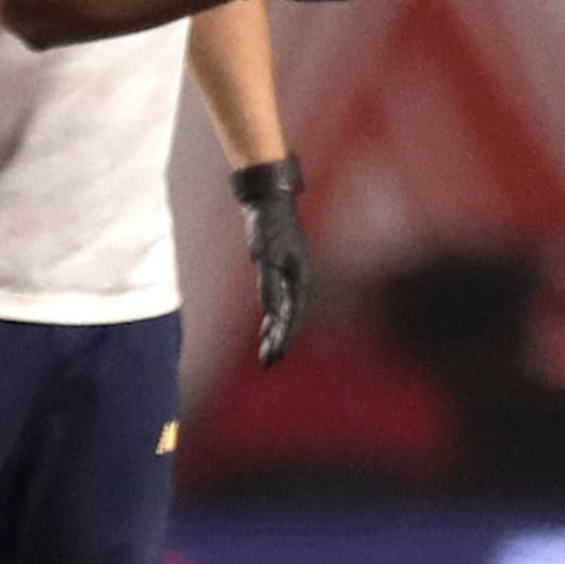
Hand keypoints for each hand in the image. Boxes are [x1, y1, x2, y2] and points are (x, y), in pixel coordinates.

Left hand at [232, 157, 308, 366]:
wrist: (268, 200)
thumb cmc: (268, 226)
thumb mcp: (265, 255)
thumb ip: (269, 283)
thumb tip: (271, 311)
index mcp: (299, 277)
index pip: (292, 315)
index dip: (284, 337)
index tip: (276, 356)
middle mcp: (297, 278)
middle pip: (289, 317)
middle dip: (279, 340)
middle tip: (268, 363)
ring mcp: (290, 274)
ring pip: (284, 311)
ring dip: (275, 332)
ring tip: (267, 353)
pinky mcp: (280, 270)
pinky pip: (280, 301)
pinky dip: (273, 316)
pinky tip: (266, 327)